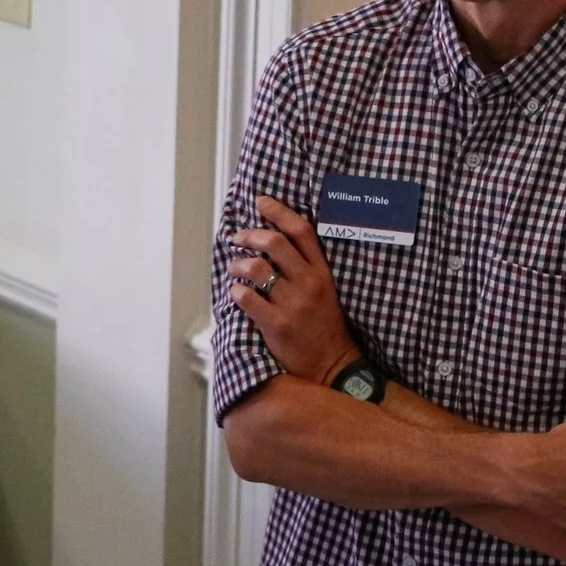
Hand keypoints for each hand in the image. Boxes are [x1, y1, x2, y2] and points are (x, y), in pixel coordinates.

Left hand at [226, 195, 355, 383]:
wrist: (331, 363)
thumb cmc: (323, 325)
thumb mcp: (324, 290)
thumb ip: (304, 267)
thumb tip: (272, 242)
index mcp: (321, 272)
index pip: (301, 231)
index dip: (279, 212)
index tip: (261, 202)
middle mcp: (309, 284)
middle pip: (275, 243)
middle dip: (249, 235)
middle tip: (237, 238)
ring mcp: (293, 304)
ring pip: (257, 268)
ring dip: (238, 263)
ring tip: (234, 268)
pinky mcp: (278, 324)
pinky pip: (248, 298)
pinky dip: (236, 291)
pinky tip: (235, 293)